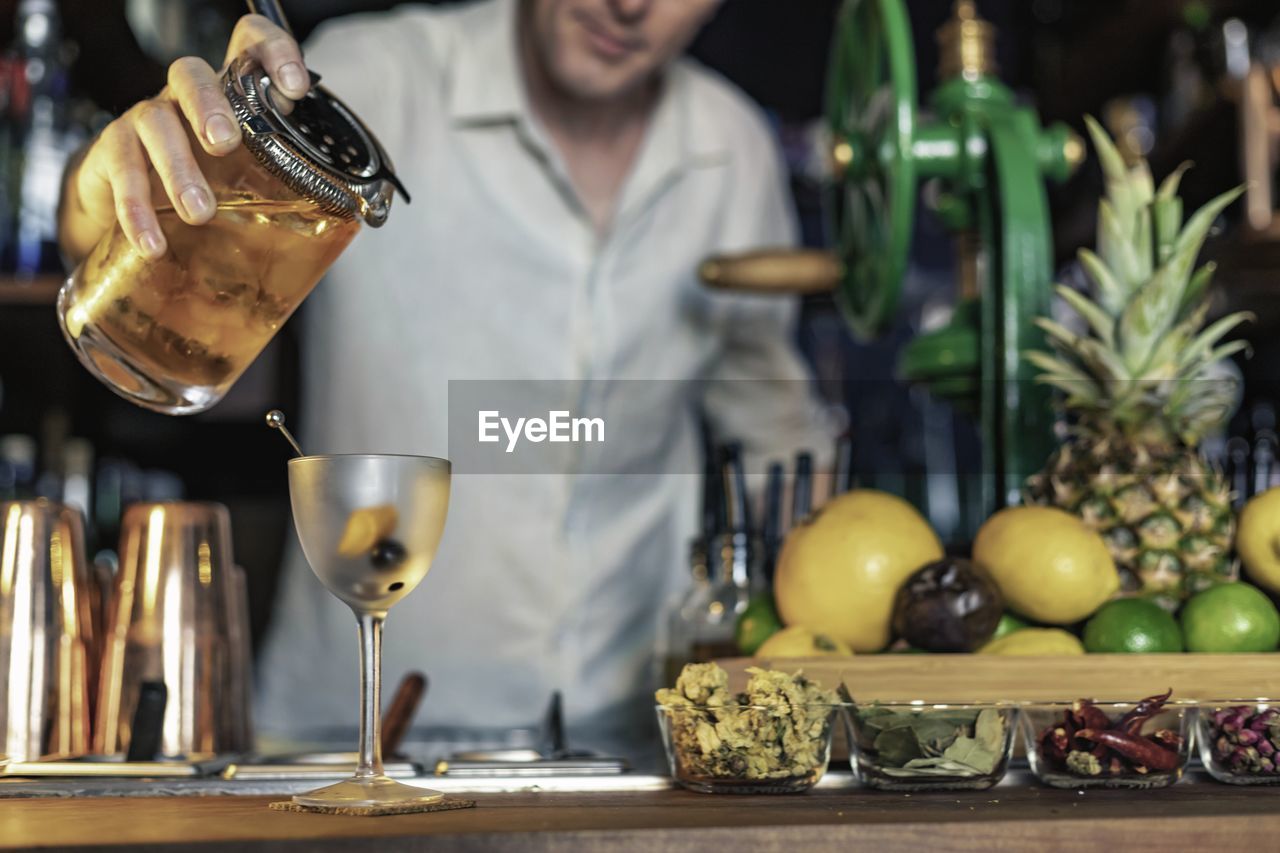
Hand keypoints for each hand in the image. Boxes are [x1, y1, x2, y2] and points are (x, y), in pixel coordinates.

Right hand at [62, 15, 309, 260]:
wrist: (129, 210)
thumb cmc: (204, 184)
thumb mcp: (249, 179)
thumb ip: (287, 183)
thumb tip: (351, 216)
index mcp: (229, 97)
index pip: (248, 46)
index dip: (273, 52)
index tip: (296, 87)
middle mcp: (183, 99)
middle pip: (191, 75)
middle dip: (209, 105)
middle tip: (226, 144)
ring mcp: (144, 120)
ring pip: (156, 123)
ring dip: (178, 169)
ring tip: (199, 213)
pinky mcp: (111, 152)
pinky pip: (121, 171)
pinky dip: (136, 210)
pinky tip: (153, 243)